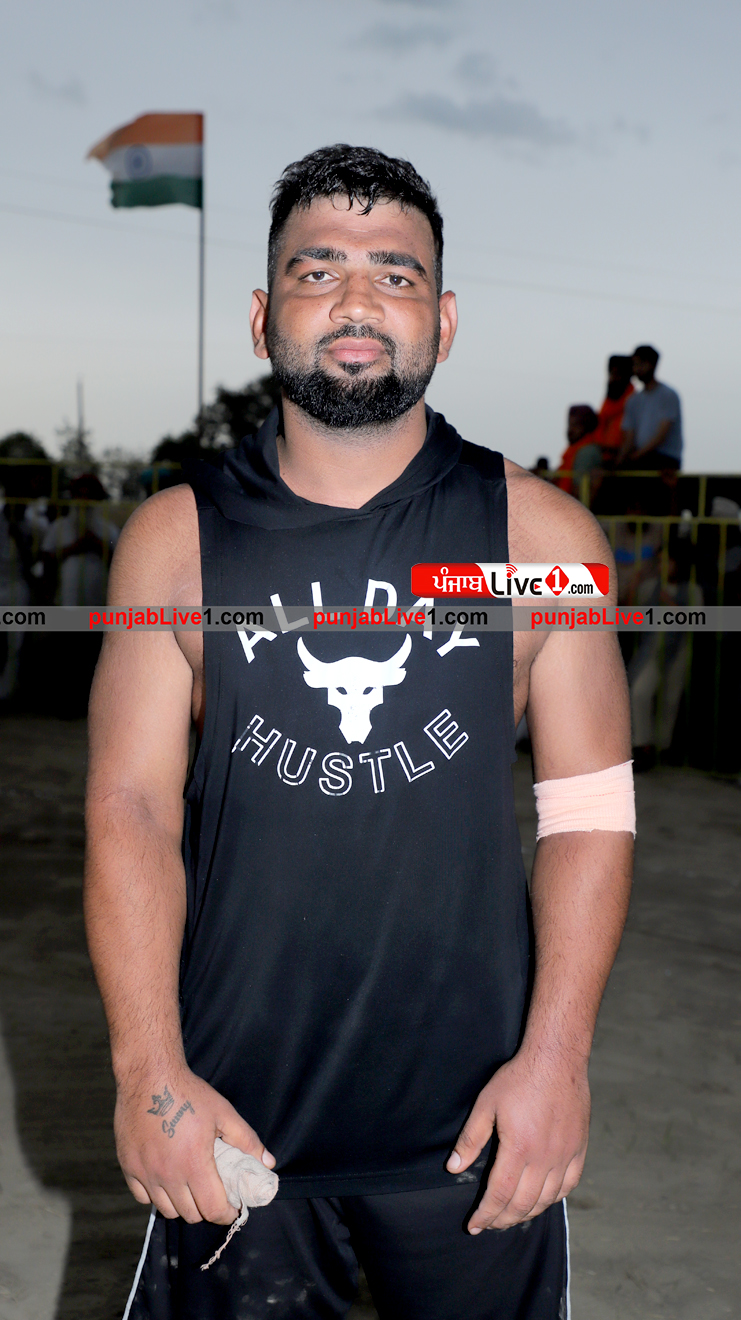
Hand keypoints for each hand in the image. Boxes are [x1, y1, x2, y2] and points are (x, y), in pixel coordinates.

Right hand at [115, 1065, 275, 1224]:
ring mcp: (145, 1173)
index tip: (232, 1208)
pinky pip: (143, 1197)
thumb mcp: (224, 1113)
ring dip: (182, 1205)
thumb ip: (247, 1140)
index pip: (212, 1209)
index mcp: (194, 1164)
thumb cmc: (188, 1093)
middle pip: (190, 1214)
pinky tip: (166, 1180)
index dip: (226, 1213)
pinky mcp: (128, 1167)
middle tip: (213, 1195)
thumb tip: (268, 1162)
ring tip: (190, 1189)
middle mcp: (168, 1175)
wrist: (149, 1076)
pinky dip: (156, 1196)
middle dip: (206, 1209)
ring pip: (167, 1210)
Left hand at [446, 1048, 589, 1232]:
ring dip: (527, 1213)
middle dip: (504, 1219)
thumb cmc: (519, 1079)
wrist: (557, 1060)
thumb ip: (470, 1139)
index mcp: (519, 1148)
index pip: (500, 1194)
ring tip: (511, 1216)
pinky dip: (553, 1198)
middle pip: (524, 1203)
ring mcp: (565, 1155)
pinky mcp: (579, 1149)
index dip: (486, 1214)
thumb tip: (453, 1168)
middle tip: (490, 1224)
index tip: (474, 1225)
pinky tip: (542, 1200)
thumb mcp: (486, 1104)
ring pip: (547, 1199)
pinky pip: (568, 1185)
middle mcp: (544, 1157)